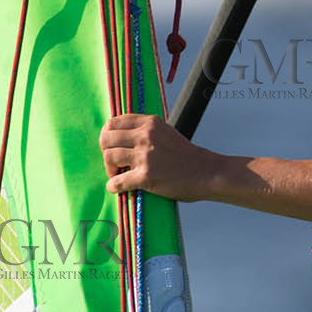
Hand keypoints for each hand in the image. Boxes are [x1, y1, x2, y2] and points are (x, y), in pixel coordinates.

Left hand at [100, 114, 218, 201]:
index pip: (113, 123)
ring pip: (109, 157)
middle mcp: (146, 135)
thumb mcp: (165, 132)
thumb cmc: (186, 156)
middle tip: (114, 163)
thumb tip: (119, 137)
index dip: (107, 136)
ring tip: (118, 174)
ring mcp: (146, 155)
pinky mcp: (146, 176)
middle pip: (106, 139)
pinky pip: (117, 181)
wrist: (206, 173)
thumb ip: (145, 131)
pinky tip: (118, 188)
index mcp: (150, 122)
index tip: (112, 147)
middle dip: (105, 152)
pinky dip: (113, 186)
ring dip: (109, 169)